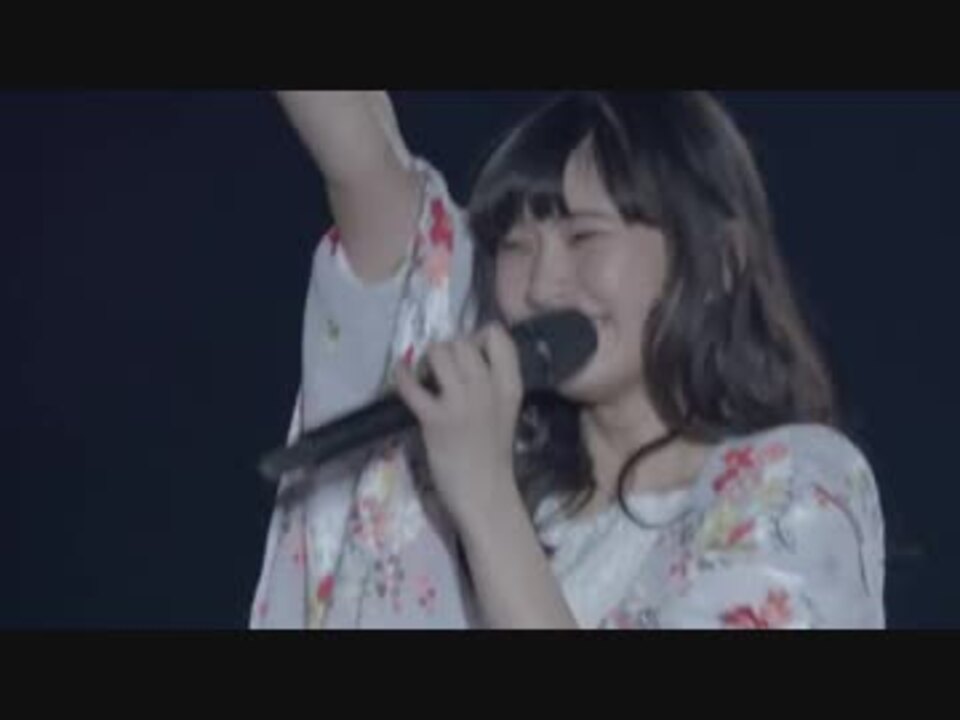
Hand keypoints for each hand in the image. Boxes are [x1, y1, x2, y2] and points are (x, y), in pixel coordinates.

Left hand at [393, 323, 523, 524]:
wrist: (485, 493)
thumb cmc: (492, 454)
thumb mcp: (506, 409)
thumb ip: (494, 381)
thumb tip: (464, 355)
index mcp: (510, 385)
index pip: (497, 335)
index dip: (477, 337)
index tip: (470, 354)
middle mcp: (487, 388)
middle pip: (462, 341)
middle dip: (448, 349)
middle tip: (442, 369)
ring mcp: (461, 403)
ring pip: (439, 352)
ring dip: (427, 359)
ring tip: (425, 375)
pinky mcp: (435, 419)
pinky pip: (411, 384)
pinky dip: (401, 375)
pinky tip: (401, 375)